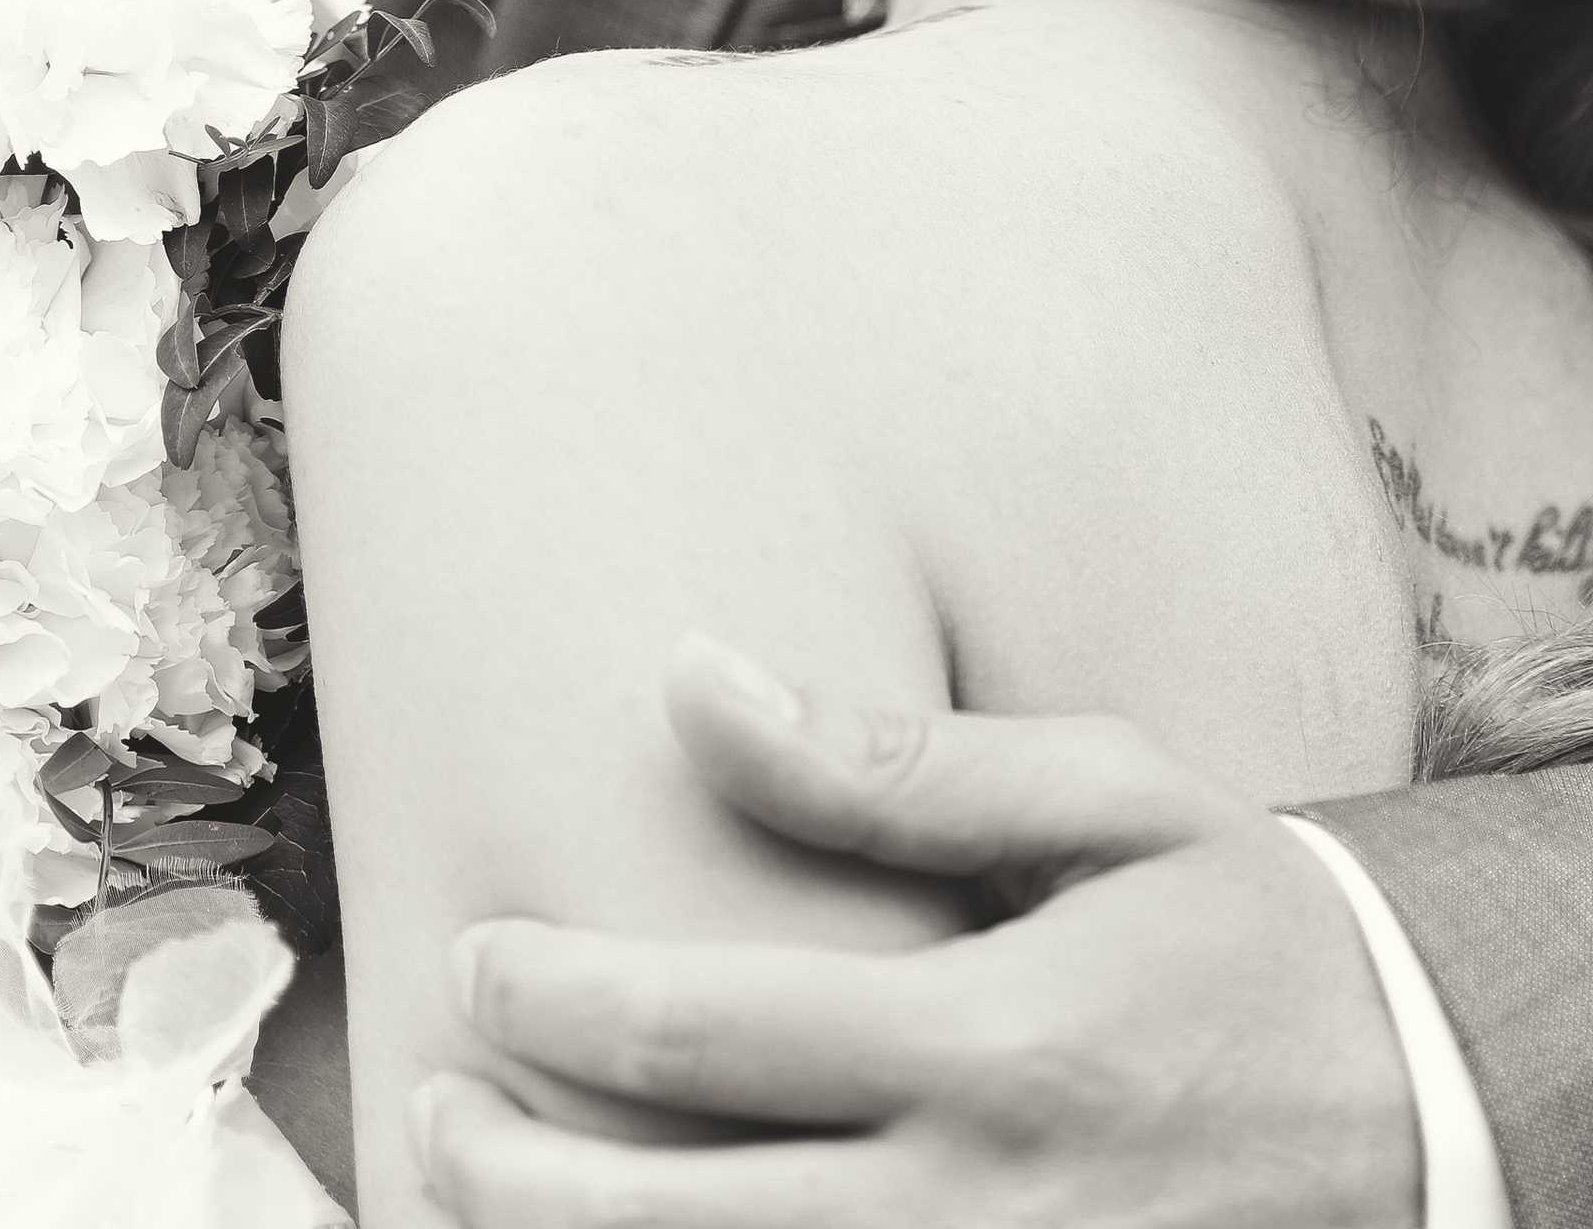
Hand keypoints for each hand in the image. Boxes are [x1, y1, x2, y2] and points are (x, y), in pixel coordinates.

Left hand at [415, 647, 1421, 1226]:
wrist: (1417, 1103)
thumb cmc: (1240, 926)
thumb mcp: (1105, 801)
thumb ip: (890, 767)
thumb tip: (694, 680)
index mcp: (994, 1048)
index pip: (707, 1041)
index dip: (554, 1008)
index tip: (474, 961)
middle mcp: (987, 1209)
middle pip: (680, 1227)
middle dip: (515, 1177)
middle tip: (436, 1103)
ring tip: (480, 1200)